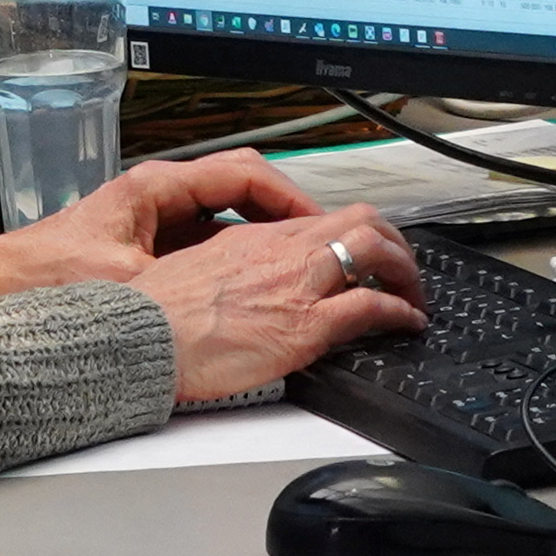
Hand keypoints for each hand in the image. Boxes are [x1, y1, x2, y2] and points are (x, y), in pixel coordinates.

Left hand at [0, 150, 324, 300]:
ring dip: (261, 233)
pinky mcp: (146, 247)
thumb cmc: (47, 279)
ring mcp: (154, 220)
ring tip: (297, 262)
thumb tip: (235, 293)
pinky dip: (234, 253)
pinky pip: (205, 240)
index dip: (290, 197)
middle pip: (241, 187)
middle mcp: (158, 196)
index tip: (319, 222)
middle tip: (321, 241)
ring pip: (224, 214)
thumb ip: (183, 284)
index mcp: (157, 188)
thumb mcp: (126, 283)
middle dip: (284, 212)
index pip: (244, 174)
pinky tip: (250, 284)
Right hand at [122, 205, 424, 402]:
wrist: (144, 337)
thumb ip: (235, 272)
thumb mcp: (200, 273)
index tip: (364, 253)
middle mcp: (282, 252)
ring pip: (373, 249)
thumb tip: (252, 286)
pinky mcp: (306, 325)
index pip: (323, 218)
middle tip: (400, 269)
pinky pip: (371, 305)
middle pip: (361, 221)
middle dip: (392, 243)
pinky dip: (399, 311)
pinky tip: (407, 322)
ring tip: (412, 295)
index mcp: (255, 238)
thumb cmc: (160, 315)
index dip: (356, 232)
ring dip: (404, 271)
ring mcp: (298, 285)